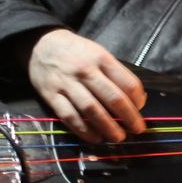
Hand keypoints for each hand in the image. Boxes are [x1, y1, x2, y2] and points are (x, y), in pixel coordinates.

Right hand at [24, 29, 146, 142]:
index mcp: (101, 58)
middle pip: (113, 98)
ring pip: (92, 110)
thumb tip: (138, 99)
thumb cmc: (76, 52)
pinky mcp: (51, 96)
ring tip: (118, 137)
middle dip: (129, 117)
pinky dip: (84, 130)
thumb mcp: (99, 53)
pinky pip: (70, 116)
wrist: (41, 44)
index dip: (138, 100)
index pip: (127, 82)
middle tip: (136, 129)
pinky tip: (96, 138)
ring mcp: (67, 83)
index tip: (140, 110)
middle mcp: (85, 70)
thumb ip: (116, 73)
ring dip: (108, 127)